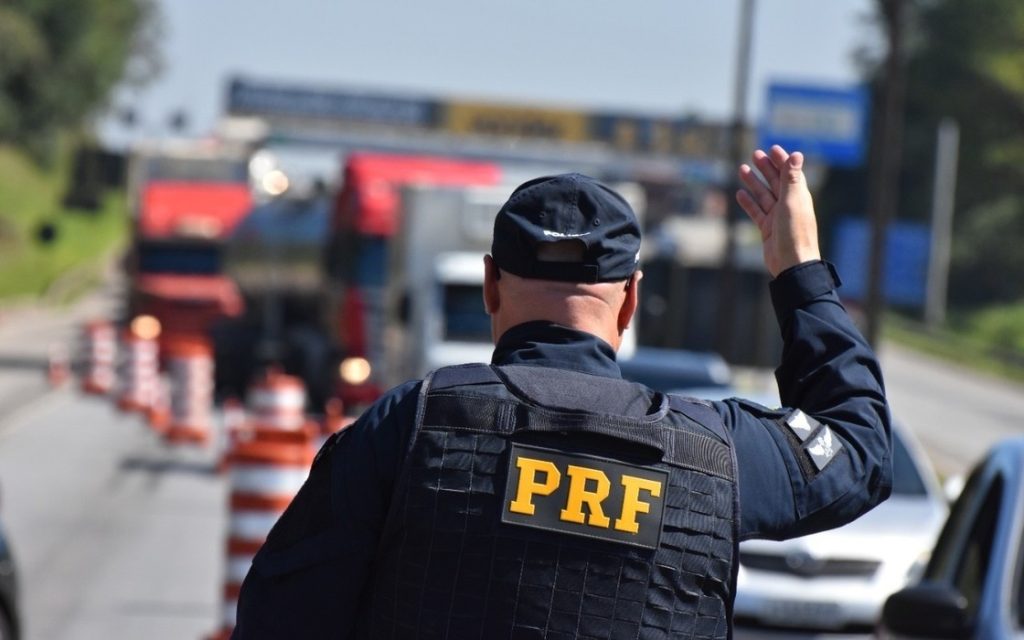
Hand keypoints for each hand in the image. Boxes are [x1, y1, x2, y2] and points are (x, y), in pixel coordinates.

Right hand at [736, 145, 820, 276]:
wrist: (791, 263)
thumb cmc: (794, 232)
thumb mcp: (791, 202)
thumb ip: (791, 178)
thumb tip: (797, 154)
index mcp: (798, 197)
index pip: (790, 173)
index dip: (782, 160)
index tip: (772, 148)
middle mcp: (788, 205)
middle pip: (776, 182)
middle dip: (766, 168)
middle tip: (754, 154)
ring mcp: (777, 217)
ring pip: (763, 195)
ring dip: (753, 182)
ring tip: (741, 169)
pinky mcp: (768, 229)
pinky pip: (756, 212)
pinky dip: (748, 202)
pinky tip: (739, 194)